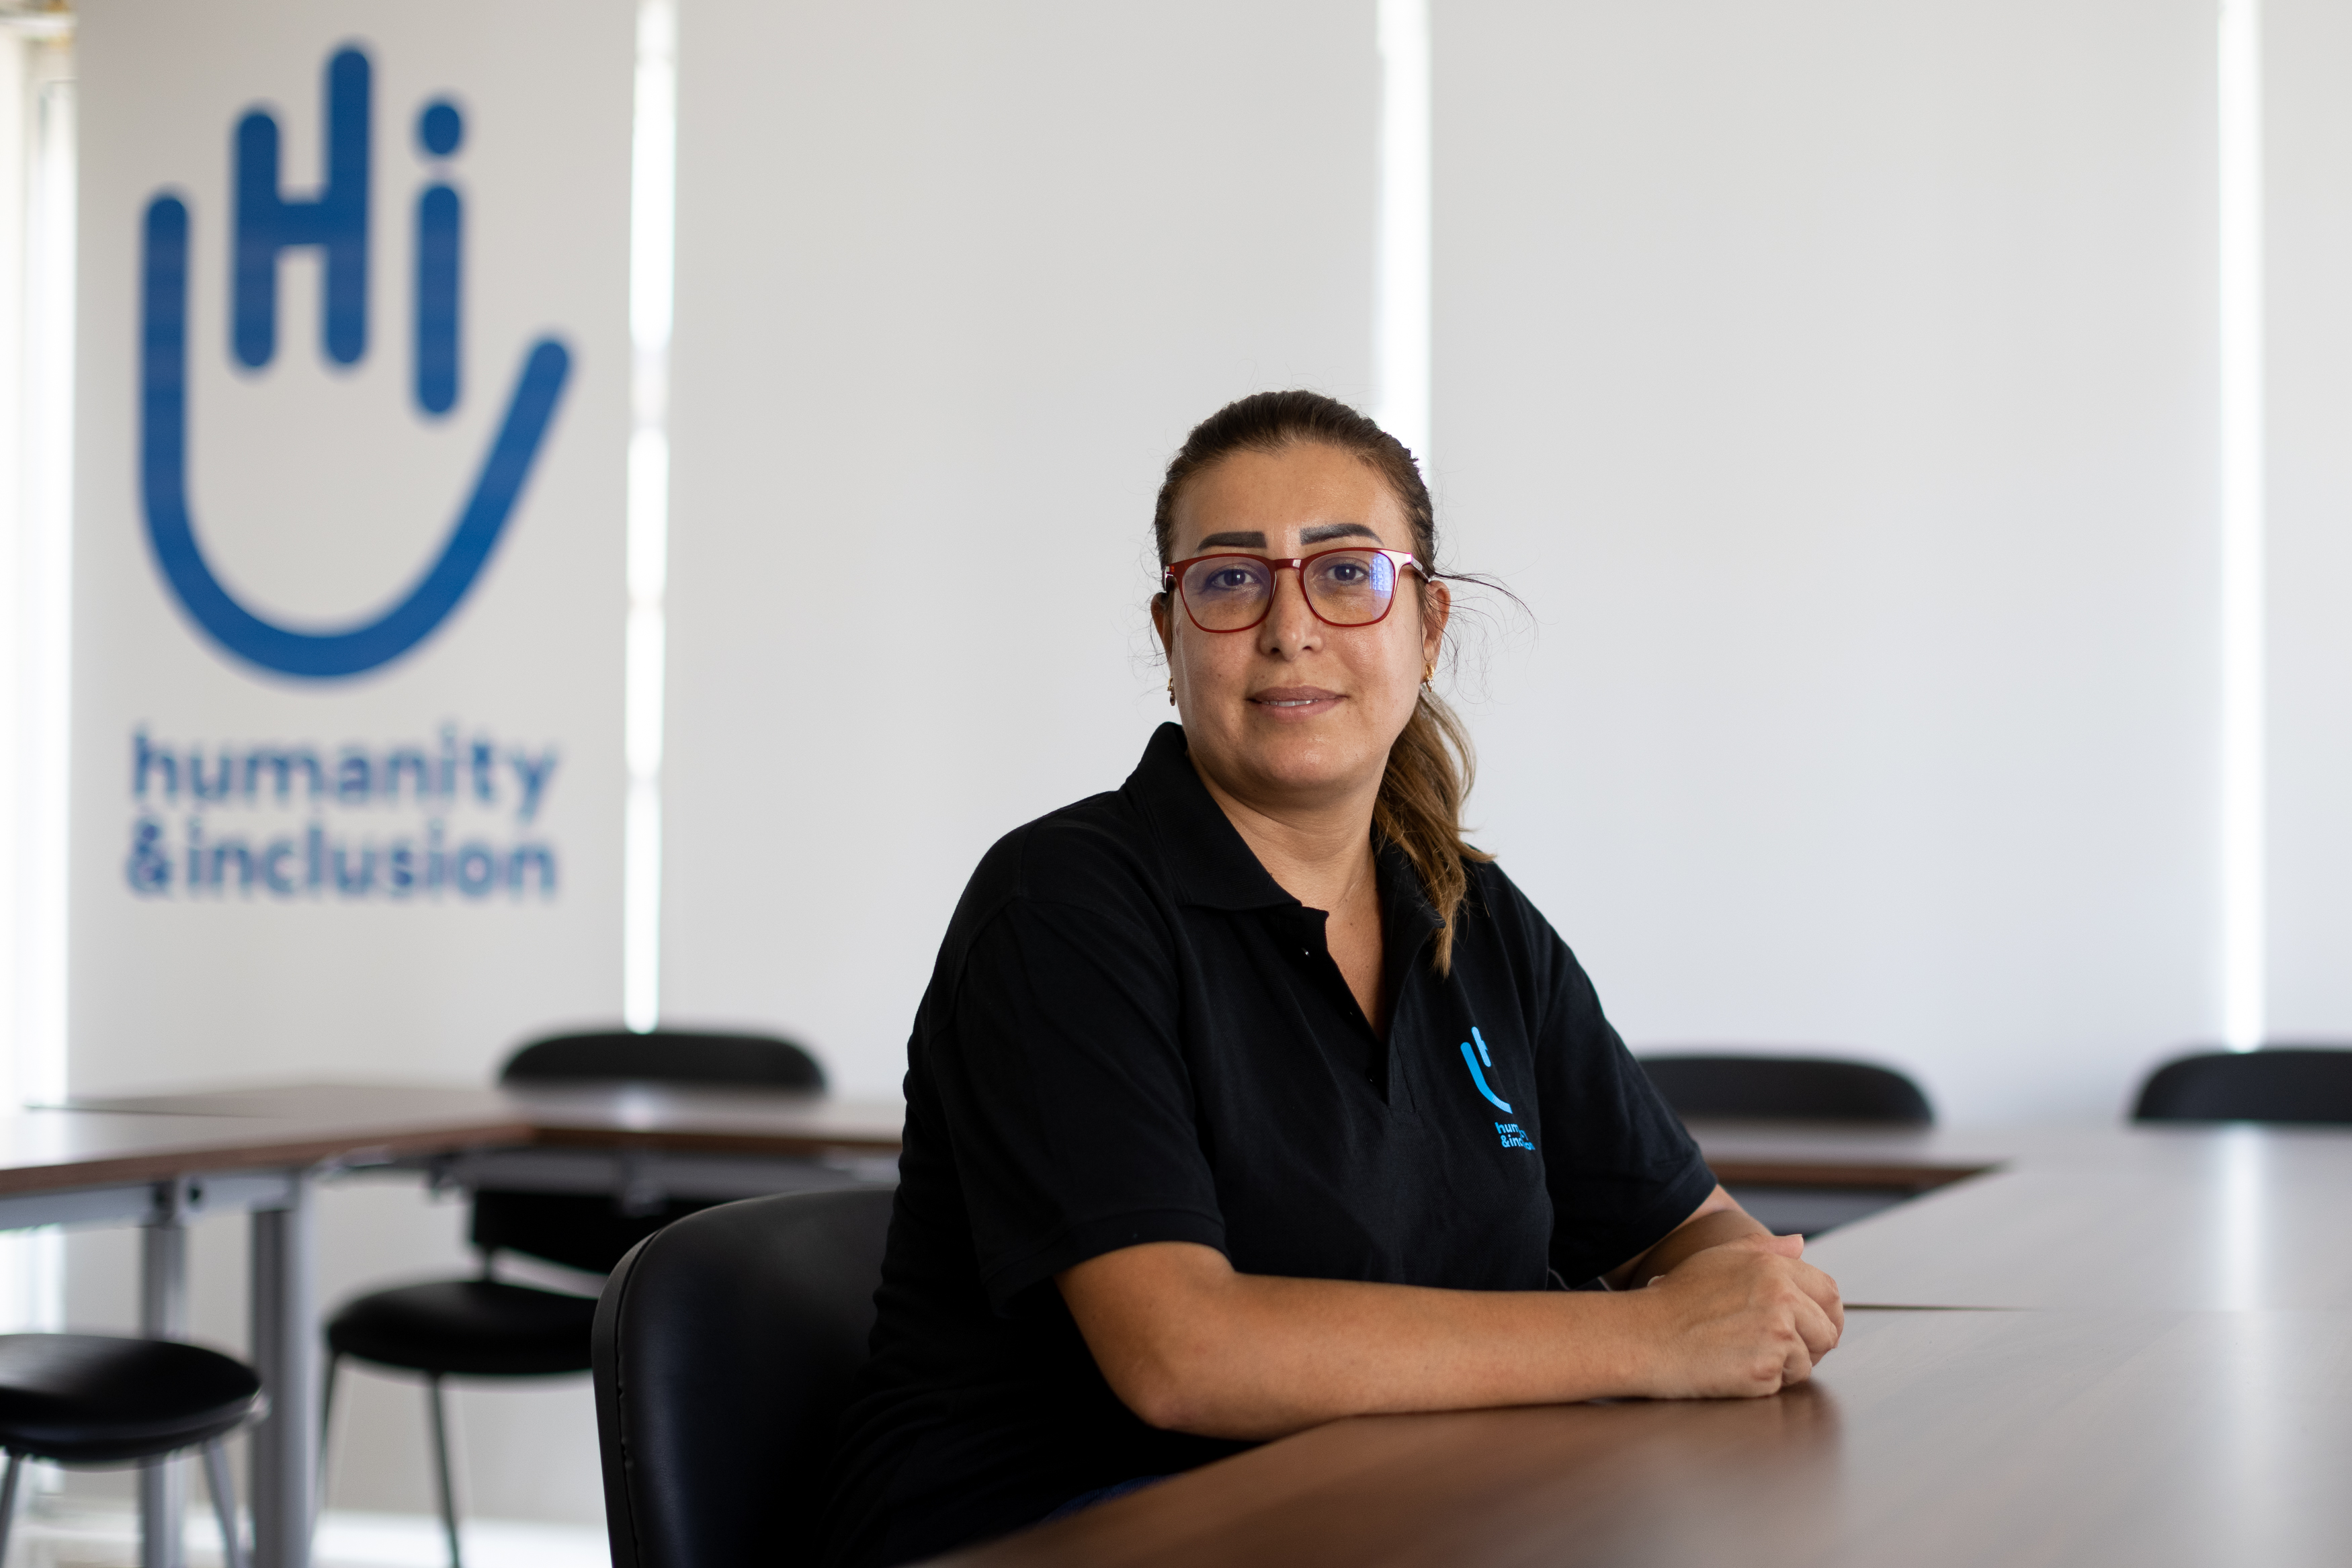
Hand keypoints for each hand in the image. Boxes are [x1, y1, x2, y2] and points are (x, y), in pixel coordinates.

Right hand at [1629, 1236, 1843, 1397]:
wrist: (1644, 1336)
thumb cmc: (1675, 1298)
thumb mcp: (1718, 1258)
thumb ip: (1763, 1248)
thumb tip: (1799, 1243)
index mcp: (1773, 1268)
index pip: (1828, 1292)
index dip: (1827, 1313)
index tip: (1814, 1327)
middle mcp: (1781, 1298)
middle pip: (1827, 1331)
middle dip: (1810, 1344)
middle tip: (1776, 1348)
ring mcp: (1775, 1335)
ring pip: (1808, 1361)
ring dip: (1786, 1365)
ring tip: (1746, 1354)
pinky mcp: (1765, 1369)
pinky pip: (1784, 1383)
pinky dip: (1765, 1382)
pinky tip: (1735, 1368)